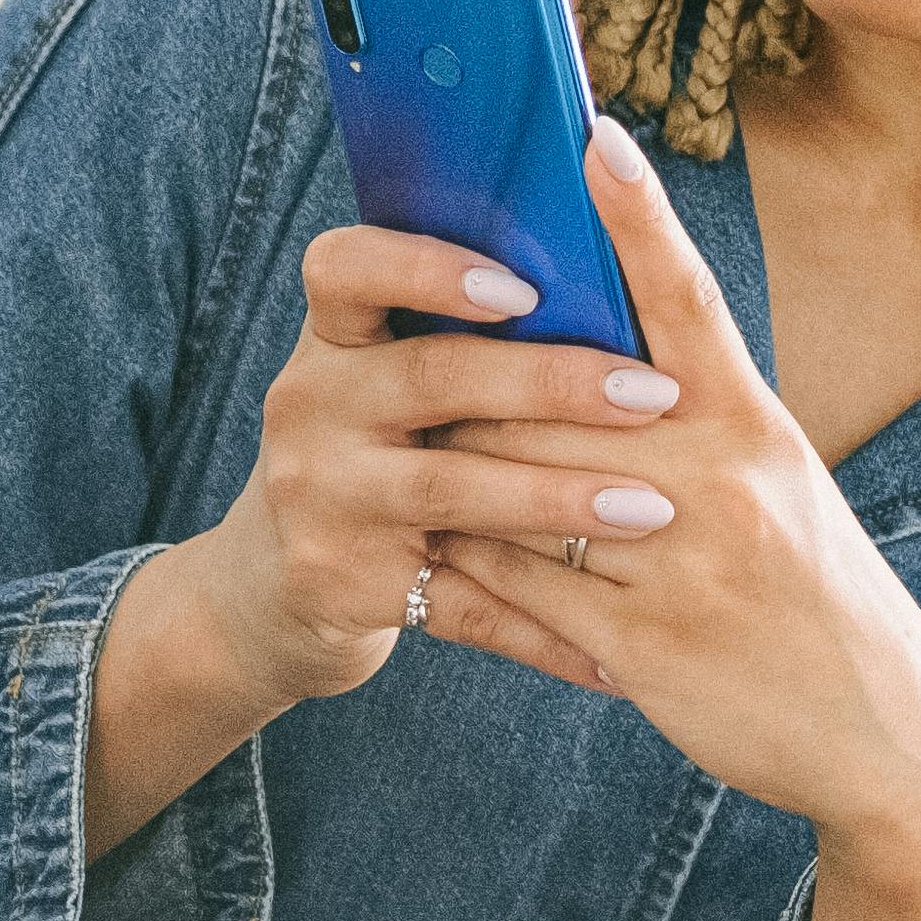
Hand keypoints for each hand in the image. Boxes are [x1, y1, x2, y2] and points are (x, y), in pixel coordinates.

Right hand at [178, 208, 694, 707]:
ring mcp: (320, 499)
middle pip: (430, 377)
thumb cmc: (373, 458)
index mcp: (333, 340)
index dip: (428, 266)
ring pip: (449, 490)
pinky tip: (612, 656)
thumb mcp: (381, 385)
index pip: (346, 266)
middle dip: (550, 383)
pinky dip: (542, 631)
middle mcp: (311, 407)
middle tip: (651, 395)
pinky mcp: (341, 585)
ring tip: (652, 509)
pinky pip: (460, 606)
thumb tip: (614, 264)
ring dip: (558, 499)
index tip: (523, 285)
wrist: (268, 589)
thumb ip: (459, 336)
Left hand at [410, 125, 920, 870]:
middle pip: (558, 401)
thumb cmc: (814, 593)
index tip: (594, 134)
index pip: (688, 299)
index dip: (638, 216)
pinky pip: (521, 594)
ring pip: (520, 494)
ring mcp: (682, 565)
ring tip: (400, 465)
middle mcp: (721, 482)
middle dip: (477, 388)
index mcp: (755, 428)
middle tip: (411, 359)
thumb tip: (595, 360)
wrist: (881, 731)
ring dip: (453, 482)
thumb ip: (696, 424)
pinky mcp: (644, 647)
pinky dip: (469, 578)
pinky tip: (431, 570)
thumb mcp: (780, 486)